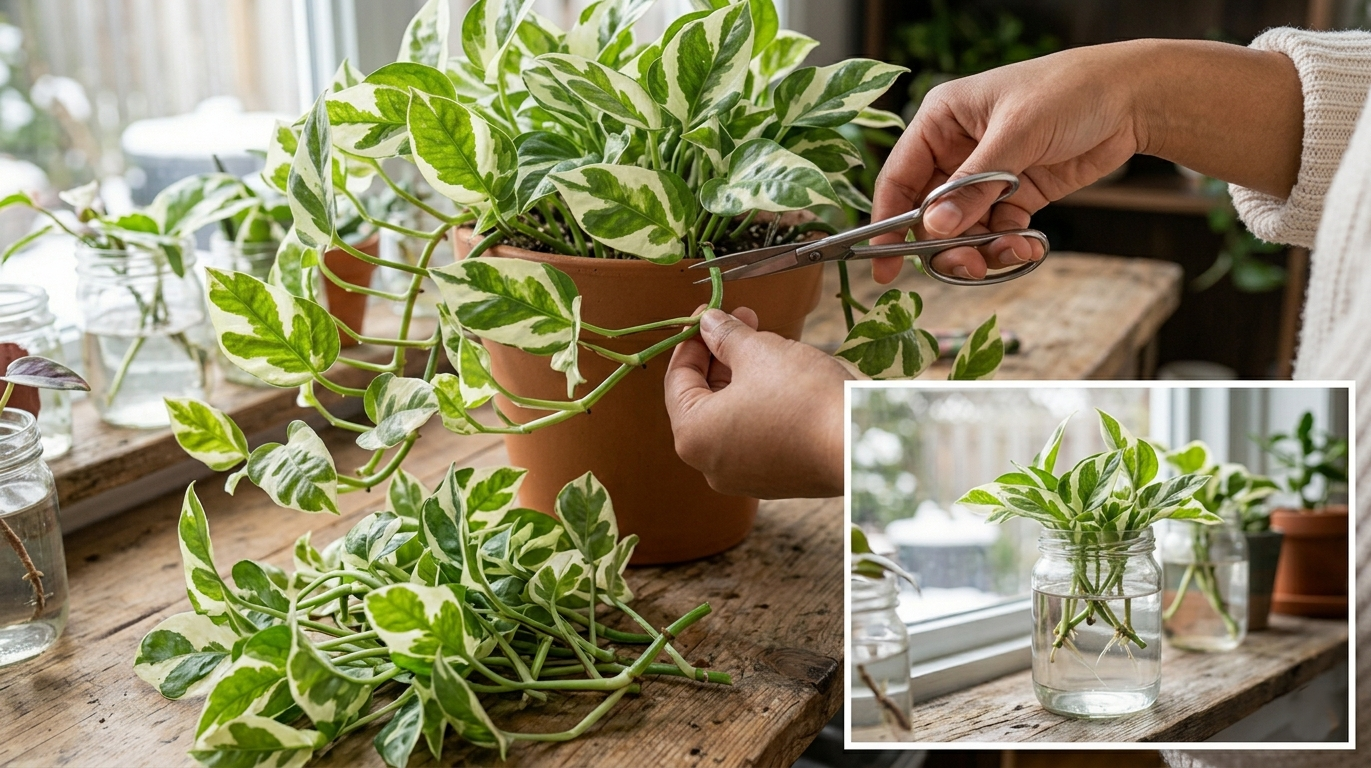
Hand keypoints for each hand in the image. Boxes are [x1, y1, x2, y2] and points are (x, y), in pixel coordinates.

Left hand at [665, 308, 848, 498]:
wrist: (859, 444)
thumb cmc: (804, 397)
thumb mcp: (759, 352)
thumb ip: (725, 335)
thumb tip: (708, 322)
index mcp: (693, 435)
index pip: (677, 379)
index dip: (693, 340)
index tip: (708, 312)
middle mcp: (710, 465)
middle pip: (704, 398)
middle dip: (721, 356)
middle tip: (742, 320)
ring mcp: (743, 477)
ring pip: (731, 416)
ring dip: (742, 377)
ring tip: (766, 342)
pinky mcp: (775, 479)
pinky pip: (755, 435)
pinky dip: (760, 405)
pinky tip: (781, 377)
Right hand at [870, 39, 1302, 283]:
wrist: (1134, 98)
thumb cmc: (1071, 92)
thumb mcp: (1018, 133)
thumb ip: (974, 184)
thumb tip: (935, 227)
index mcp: (942, 120)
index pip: (899, 177)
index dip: (887, 222)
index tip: (885, 264)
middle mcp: (957, 150)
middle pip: (930, 213)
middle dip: (946, 244)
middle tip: (966, 266)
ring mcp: (987, 175)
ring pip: (964, 230)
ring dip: (983, 249)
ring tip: (1012, 250)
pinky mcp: (1016, 194)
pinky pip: (998, 231)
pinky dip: (1010, 244)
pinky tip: (1030, 245)